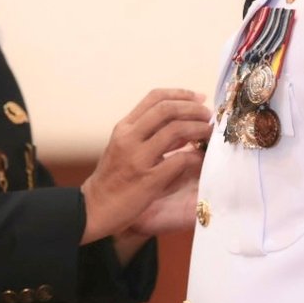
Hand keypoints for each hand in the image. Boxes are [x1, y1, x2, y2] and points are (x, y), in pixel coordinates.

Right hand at [79, 88, 211, 244]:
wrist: (94, 208)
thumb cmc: (112, 178)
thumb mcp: (124, 147)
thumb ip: (149, 134)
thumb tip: (182, 125)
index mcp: (124, 127)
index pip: (155, 98)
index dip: (181, 94)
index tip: (199, 98)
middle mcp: (129, 138)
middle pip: (167, 109)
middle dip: (193, 109)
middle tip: (209, 115)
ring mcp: (137, 158)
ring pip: (175, 130)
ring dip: (198, 128)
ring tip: (209, 133)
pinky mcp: (148, 180)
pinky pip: (179, 161)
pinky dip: (195, 157)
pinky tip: (201, 158)